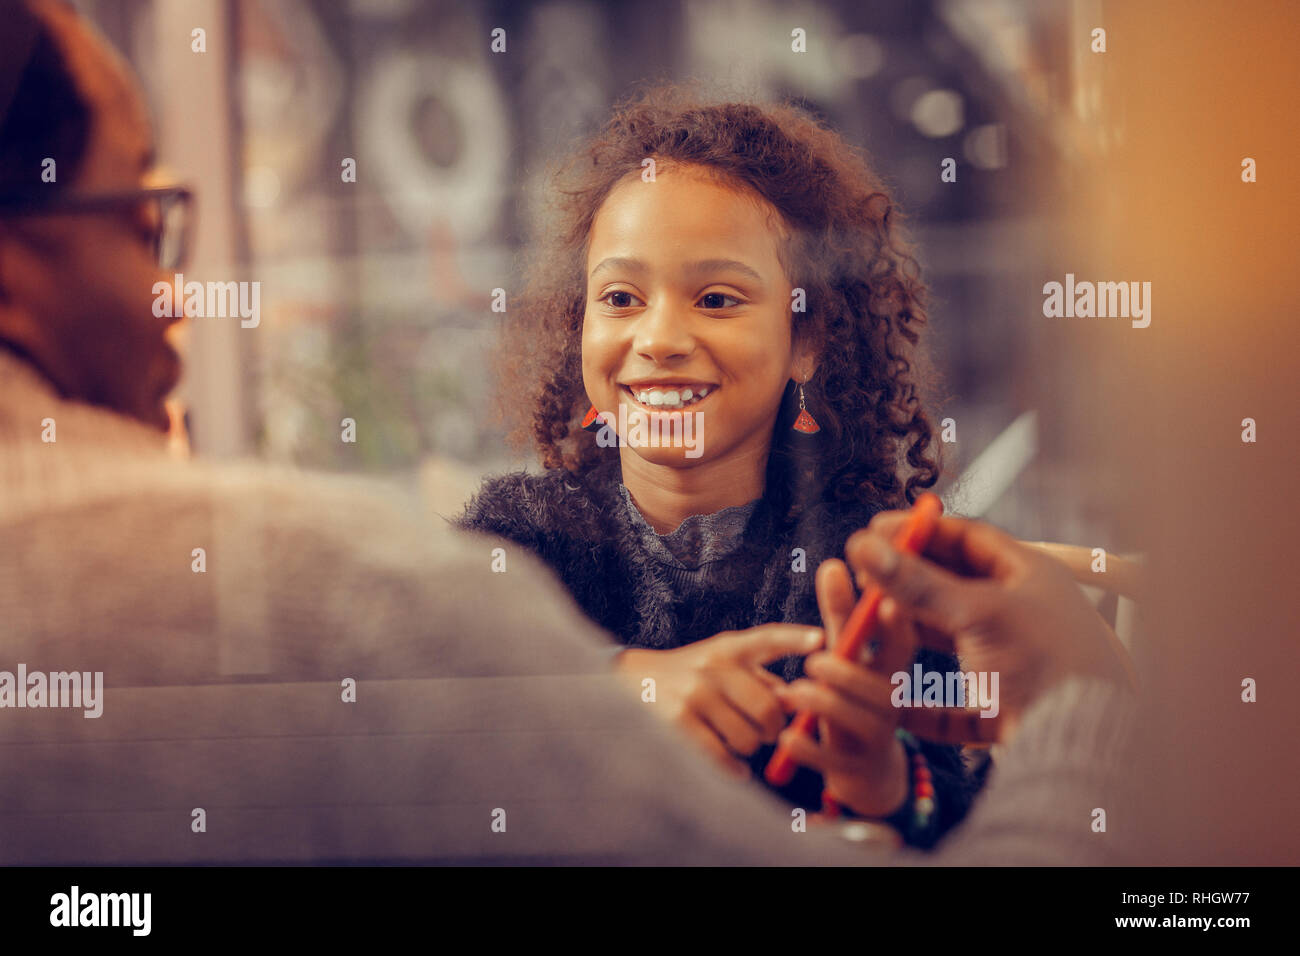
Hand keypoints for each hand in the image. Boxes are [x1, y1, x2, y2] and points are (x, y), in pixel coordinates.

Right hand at [613, 625, 824, 777]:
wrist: (634, 682)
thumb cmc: (692, 676)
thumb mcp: (723, 664)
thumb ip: (761, 678)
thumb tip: (797, 701)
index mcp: (729, 648)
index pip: (767, 638)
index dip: (795, 638)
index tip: (821, 639)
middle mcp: (713, 666)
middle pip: (768, 708)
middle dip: (773, 729)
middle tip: (767, 732)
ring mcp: (695, 693)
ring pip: (748, 738)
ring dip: (749, 747)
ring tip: (737, 740)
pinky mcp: (678, 721)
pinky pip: (722, 756)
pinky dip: (734, 769)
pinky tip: (734, 767)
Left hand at [773, 557, 915, 817]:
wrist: (866, 767)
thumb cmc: (854, 696)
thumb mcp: (848, 656)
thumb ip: (839, 615)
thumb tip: (832, 564)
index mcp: (891, 671)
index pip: (902, 646)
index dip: (896, 626)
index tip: (884, 602)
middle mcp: (890, 703)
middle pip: (883, 689)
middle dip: (852, 673)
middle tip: (815, 661)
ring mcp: (876, 738)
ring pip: (861, 723)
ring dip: (827, 705)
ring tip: (793, 691)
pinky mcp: (856, 768)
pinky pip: (836, 760)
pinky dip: (810, 749)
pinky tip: (787, 737)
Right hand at [844, 510, 1131, 743]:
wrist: (1088, 742)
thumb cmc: (1046, 663)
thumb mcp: (977, 614)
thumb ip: (917, 583)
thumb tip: (864, 546)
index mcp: (1029, 578)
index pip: (967, 538)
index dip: (920, 531)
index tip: (876, 531)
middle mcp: (1022, 616)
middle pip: (953, 588)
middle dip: (908, 582)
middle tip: (866, 575)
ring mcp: (1012, 663)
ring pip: (950, 642)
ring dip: (910, 636)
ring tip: (869, 625)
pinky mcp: (1004, 711)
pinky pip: (954, 705)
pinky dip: (922, 703)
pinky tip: (893, 698)